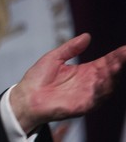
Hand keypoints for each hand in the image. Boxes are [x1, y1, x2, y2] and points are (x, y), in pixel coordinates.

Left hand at [11, 33, 125, 132]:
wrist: (25, 98)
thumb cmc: (37, 79)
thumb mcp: (54, 58)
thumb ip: (71, 48)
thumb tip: (87, 36)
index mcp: (86, 71)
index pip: (106, 62)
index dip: (117, 56)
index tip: (125, 48)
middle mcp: (90, 83)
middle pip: (110, 73)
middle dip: (118, 64)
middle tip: (122, 56)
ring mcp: (88, 95)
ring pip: (107, 86)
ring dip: (112, 76)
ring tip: (115, 65)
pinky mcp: (82, 106)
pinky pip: (96, 99)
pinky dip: (100, 90)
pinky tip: (102, 80)